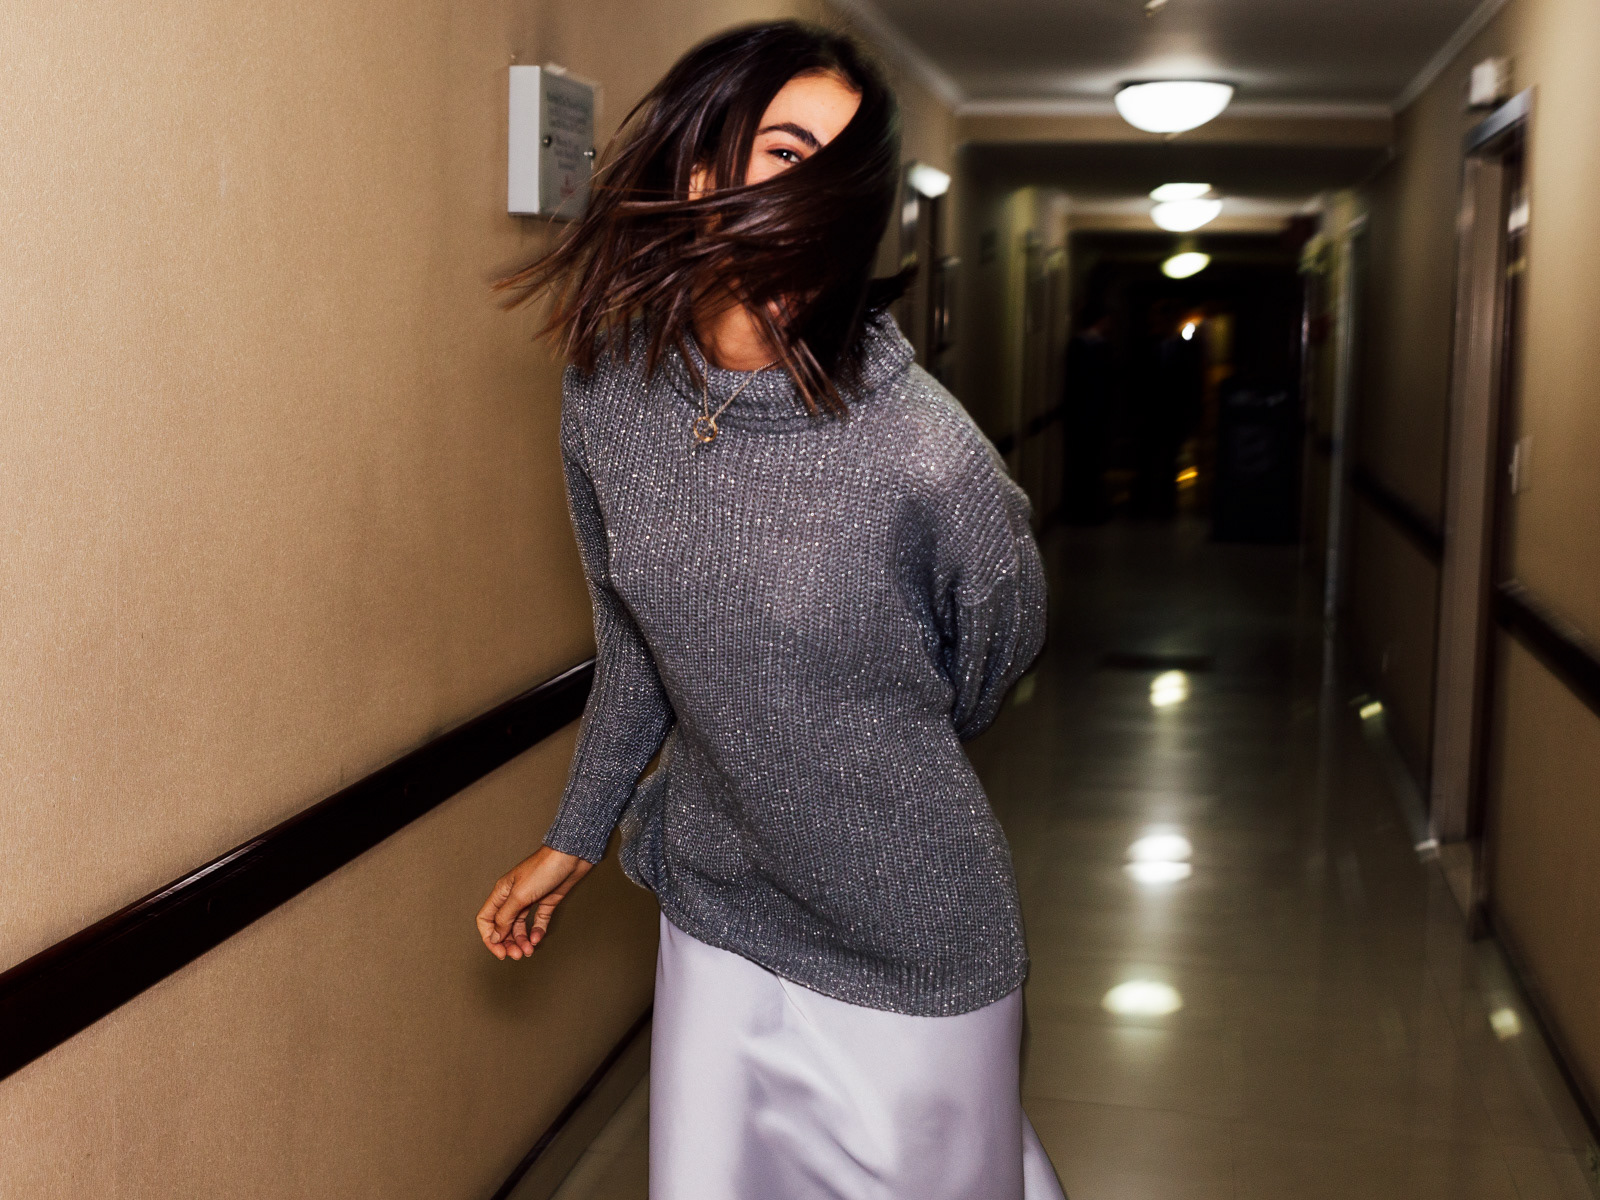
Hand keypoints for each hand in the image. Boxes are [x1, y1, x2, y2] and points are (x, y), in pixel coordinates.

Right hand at [476, 846, 592, 959]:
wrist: (571, 856)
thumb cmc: (544, 868)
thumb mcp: (519, 895)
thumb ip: (505, 917)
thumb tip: (495, 937)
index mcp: (501, 892)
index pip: (486, 919)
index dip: (490, 938)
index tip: (500, 951)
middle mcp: (513, 897)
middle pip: (503, 926)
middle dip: (508, 942)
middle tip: (517, 955)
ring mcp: (530, 899)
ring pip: (520, 926)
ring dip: (522, 940)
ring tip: (529, 950)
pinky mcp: (546, 901)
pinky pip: (537, 921)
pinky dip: (536, 931)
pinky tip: (537, 938)